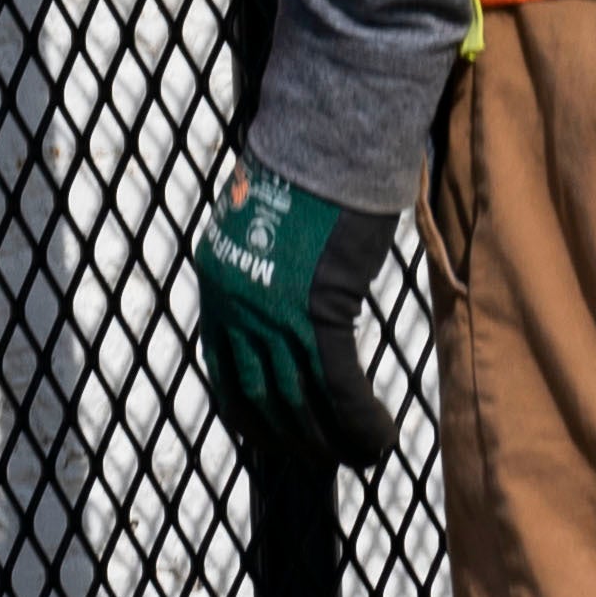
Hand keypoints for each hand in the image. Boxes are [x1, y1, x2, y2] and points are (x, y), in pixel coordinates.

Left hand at [191, 154, 400, 475]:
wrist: (328, 138)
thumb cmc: (311, 171)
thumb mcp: (268, 226)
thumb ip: (268, 269)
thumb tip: (288, 300)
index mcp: (218, 281)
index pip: (224, 371)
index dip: (249, 415)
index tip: (273, 439)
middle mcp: (234, 305)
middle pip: (261, 398)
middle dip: (294, 439)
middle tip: (324, 458)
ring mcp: (272, 313)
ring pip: (300, 405)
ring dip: (333, 441)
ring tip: (360, 455)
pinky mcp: (317, 313)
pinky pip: (338, 391)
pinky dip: (359, 424)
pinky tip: (378, 437)